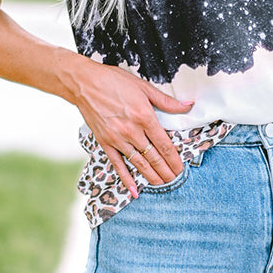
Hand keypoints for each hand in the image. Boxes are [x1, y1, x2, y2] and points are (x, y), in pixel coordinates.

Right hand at [69, 57, 193, 195]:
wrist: (84, 84)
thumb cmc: (114, 81)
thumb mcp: (144, 87)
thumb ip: (166, 101)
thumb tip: (188, 105)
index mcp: (144, 117)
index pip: (164, 144)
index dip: (174, 159)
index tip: (181, 168)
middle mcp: (132, 131)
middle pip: (154, 157)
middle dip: (166, 171)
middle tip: (175, 181)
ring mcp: (117, 139)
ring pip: (139, 163)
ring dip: (151, 176)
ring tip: (162, 185)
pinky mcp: (105, 143)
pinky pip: (118, 164)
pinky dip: (126, 179)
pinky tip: (134, 190)